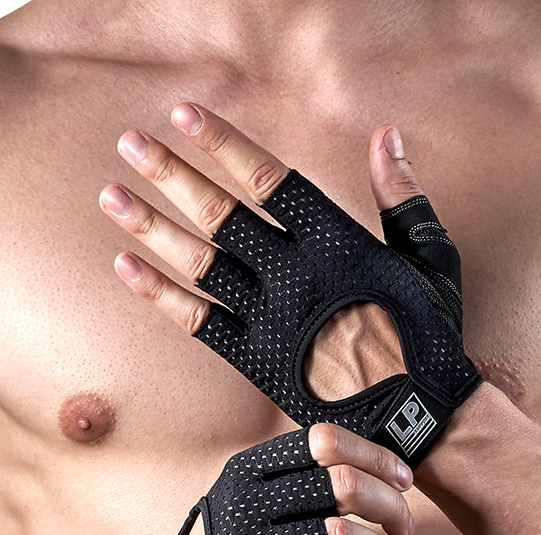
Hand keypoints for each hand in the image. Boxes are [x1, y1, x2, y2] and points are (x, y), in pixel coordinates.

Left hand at [101, 104, 481, 465]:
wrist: (416, 413)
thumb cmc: (428, 333)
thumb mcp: (429, 258)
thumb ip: (402, 197)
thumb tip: (387, 135)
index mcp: (337, 243)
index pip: (268, 179)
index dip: (224, 143)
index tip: (185, 115)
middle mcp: (294, 275)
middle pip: (220, 213)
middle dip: (171, 174)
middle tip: (130, 143)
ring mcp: (269, 319)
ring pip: (200, 263)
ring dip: (152, 226)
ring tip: (111, 195)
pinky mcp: (254, 359)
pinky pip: (198, 322)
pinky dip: (160, 294)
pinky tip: (125, 265)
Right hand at [131, 424, 412, 534]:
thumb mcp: (254, 497)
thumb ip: (305, 478)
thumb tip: (387, 467)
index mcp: (248, 469)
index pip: (325, 441)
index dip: (376, 456)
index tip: (403, 480)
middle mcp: (244, 504)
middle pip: (342, 484)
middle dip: (390, 505)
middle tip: (404, 527)